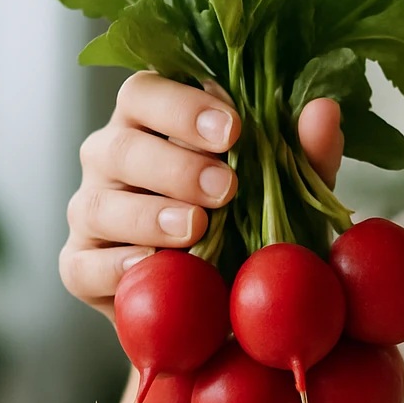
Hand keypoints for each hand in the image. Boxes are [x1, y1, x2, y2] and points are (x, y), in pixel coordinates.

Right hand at [61, 71, 344, 319]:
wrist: (225, 310)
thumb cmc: (250, 229)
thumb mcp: (288, 194)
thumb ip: (304, 155)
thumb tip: (323, 110)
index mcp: (152, 124)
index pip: (144, 92)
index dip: (181, 106)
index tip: (233, 129)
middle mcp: (112, 159)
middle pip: (118, 144)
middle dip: (174, 165)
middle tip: (226, 187)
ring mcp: (92, 212)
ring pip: (98, 203)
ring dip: (148, 215)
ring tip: (195, 228)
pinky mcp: (80, 266)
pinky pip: (84, 265)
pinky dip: (117, 269)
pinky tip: (152, 268)